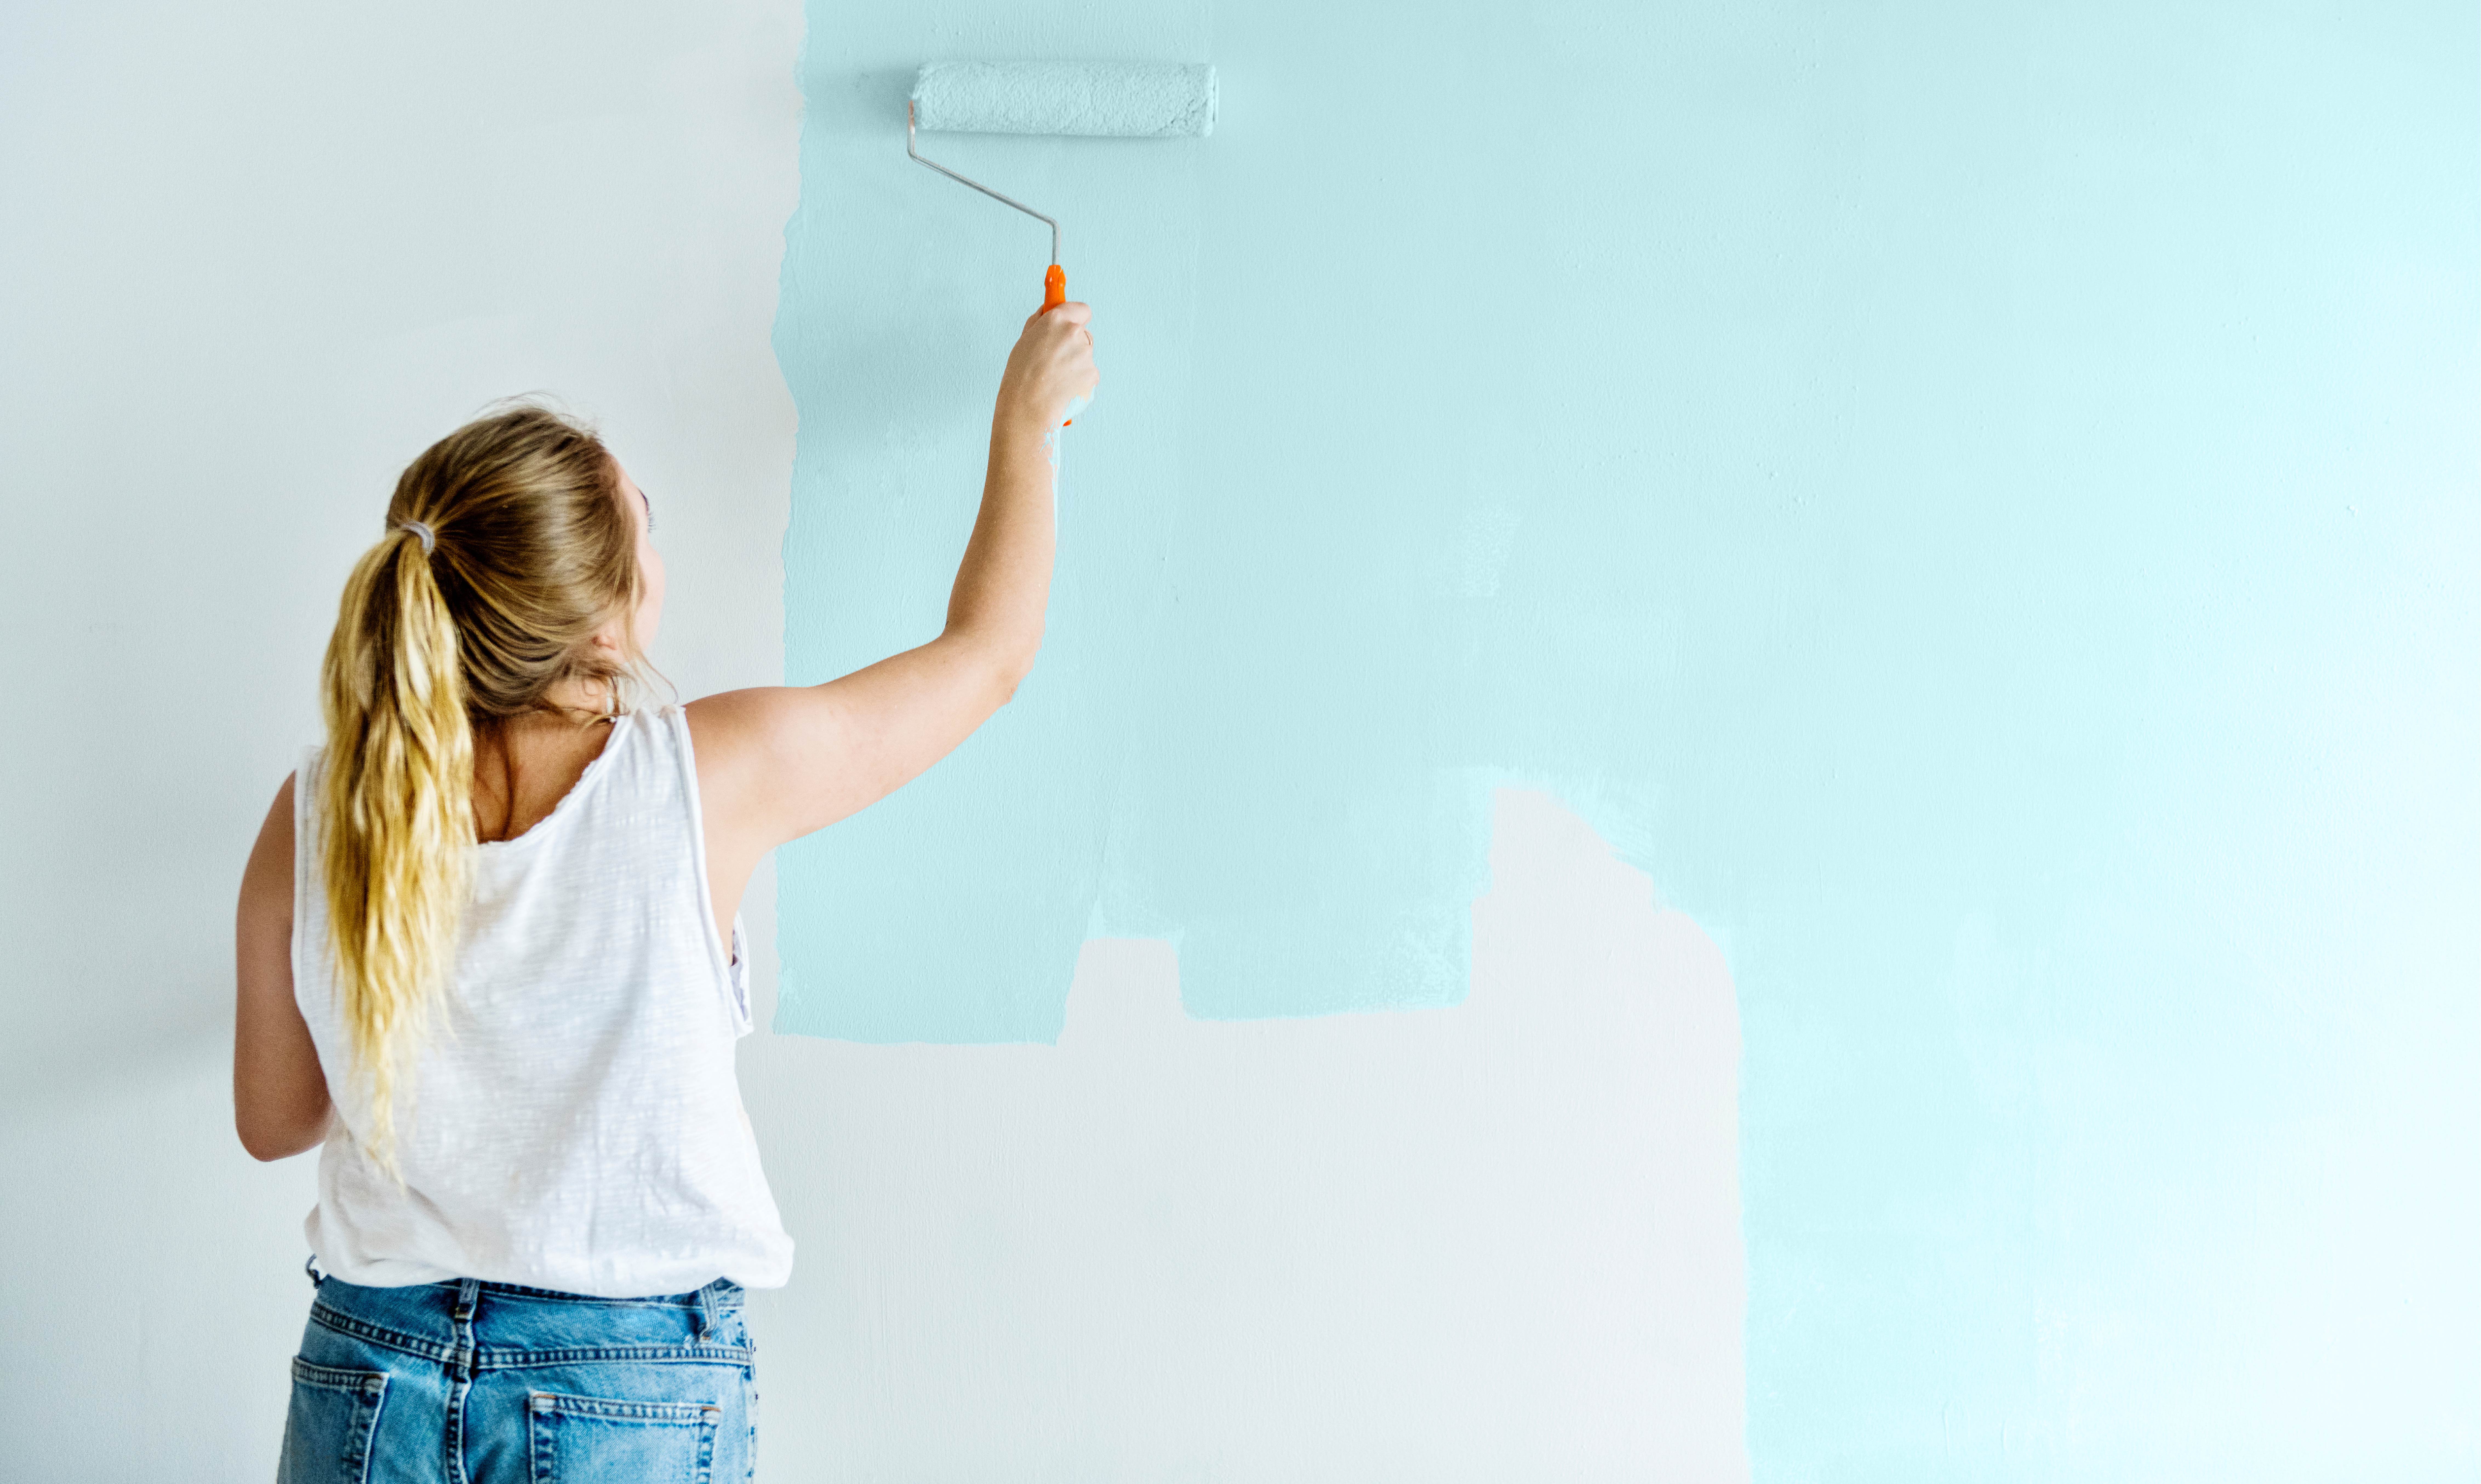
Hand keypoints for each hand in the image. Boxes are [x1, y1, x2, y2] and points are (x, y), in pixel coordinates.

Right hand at [995, 300, 1098, 433]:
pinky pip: (1088, 376)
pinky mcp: (1093, 375)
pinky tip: (1063, 390)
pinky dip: (1079, 383)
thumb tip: (1048, 310)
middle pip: (1083, 336)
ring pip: (1085, 358)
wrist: (1028, 408)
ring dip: (1075, 366)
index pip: (1082, 310)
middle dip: (1073, 346)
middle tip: (1053, 362)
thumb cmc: (1021, 377)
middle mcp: (1074, 333)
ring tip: (1055, 380)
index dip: (1077, 318)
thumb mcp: (1024, 340)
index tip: (1071, 324)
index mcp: (1056, 320)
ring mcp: (1086, 355)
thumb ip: (1040, 322)